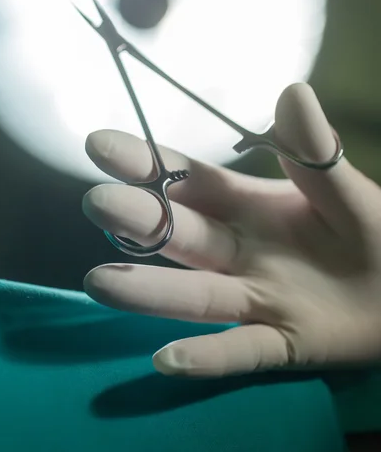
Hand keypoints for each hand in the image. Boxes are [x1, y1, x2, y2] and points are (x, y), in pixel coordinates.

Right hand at [82, 83, 380, 376]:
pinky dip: (205, 356)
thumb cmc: (370, 230)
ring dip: (149, 292)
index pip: (188, 181)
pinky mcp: (282, 342)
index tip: (99, 145)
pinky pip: (239, 350)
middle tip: (97, 204)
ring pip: (196, 295)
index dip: (146, 163)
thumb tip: (292, 91)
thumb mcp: (343, 188)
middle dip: (139, 220)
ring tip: (101, 282)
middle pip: (182, 235)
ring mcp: (256, 299)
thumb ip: (314, 152)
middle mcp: (239, 251)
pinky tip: (166, 359)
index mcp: (249, 206)